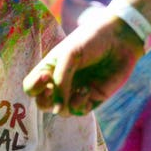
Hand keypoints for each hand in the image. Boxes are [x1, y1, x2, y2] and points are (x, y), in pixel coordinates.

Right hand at [23, 11, 143, 115]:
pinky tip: (88, 91)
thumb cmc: (89, 41)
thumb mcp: (70, 55)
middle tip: (54, 91)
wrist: (119, 39)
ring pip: (61, 111)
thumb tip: (57, 110)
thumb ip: (60, 81)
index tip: (47, 76)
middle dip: (46, 102)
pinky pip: (79, 111)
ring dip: (66, 104)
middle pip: (42, 104)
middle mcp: (60, 82)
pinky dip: (80, 105)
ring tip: (80, 89)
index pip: (31, 87)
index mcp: (49, 68)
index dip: (34, 87)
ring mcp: (75, 91)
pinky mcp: (92, 98)